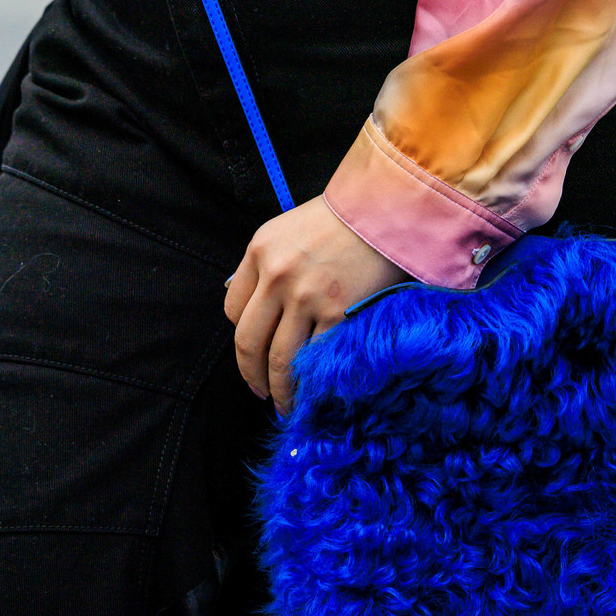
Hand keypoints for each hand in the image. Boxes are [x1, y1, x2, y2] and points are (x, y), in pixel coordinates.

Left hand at [224, 196, 400, 414]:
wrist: (383, 211)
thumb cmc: (337, 221)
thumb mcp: (286, 232)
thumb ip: (265, 267)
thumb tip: (250, 307)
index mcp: (259, 251)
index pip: (233, 310)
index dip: (241, 338)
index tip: (251, 353)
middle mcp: (276, 275)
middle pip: (248, 342)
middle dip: (251, 375)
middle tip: (258, 392)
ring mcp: (306, 297)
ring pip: (279, 360)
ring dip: (279, 390)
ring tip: (283, 404)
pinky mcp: (337, 313)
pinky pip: (315, 358)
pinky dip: (310, 382)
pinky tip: (312, 392)